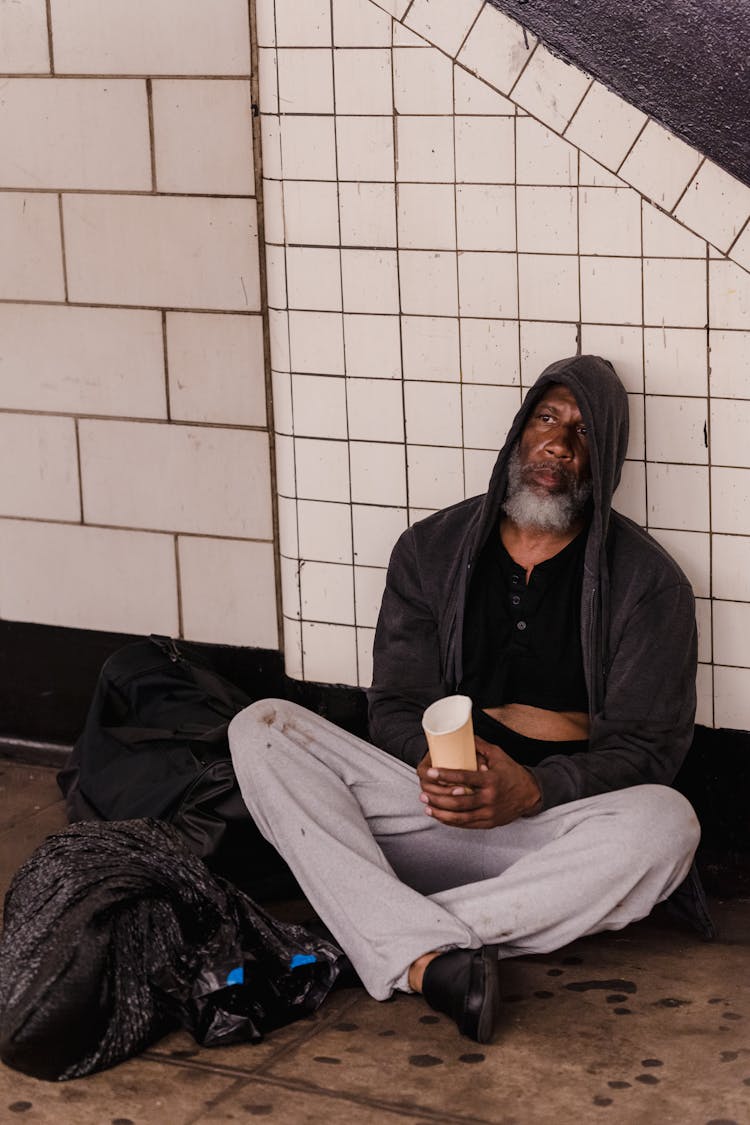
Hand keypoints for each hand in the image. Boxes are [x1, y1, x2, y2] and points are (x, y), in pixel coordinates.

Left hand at [417, 737, 541, 828]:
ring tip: (427, 807)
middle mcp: (490, 798)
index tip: (430, 771)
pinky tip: (440, 816)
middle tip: (422, 794)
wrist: (530, 794)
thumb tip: (462, 734)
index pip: (464, 777)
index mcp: (491, 780)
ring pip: (460, 817)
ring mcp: (489, 813)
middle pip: (458, 801)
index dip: (445, 775)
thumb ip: (480, 746)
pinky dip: (451, 822)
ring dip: (441, 813)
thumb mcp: (498, 755)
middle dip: (437, 799)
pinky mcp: (489, 823)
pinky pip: (466, 824)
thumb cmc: (511, 772)